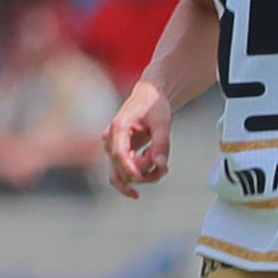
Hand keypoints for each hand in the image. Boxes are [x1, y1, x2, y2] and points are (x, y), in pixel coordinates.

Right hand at [102, 82, 170, 196]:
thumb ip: (162, 144)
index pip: (119, 153)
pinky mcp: (117, 154)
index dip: (129, 168)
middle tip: (166, 166)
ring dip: (143, 177)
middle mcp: (110, 140)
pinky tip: (154, 170)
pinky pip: (122, 174)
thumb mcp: (162, 123)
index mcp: (118, 127)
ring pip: (121, 175)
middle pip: (121, 168)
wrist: (148, 98)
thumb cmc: (155, 107)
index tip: (141, 179)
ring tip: (163, 169)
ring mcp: (112, 148)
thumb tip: (161, 166)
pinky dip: (139, 176)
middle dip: (145, 172)